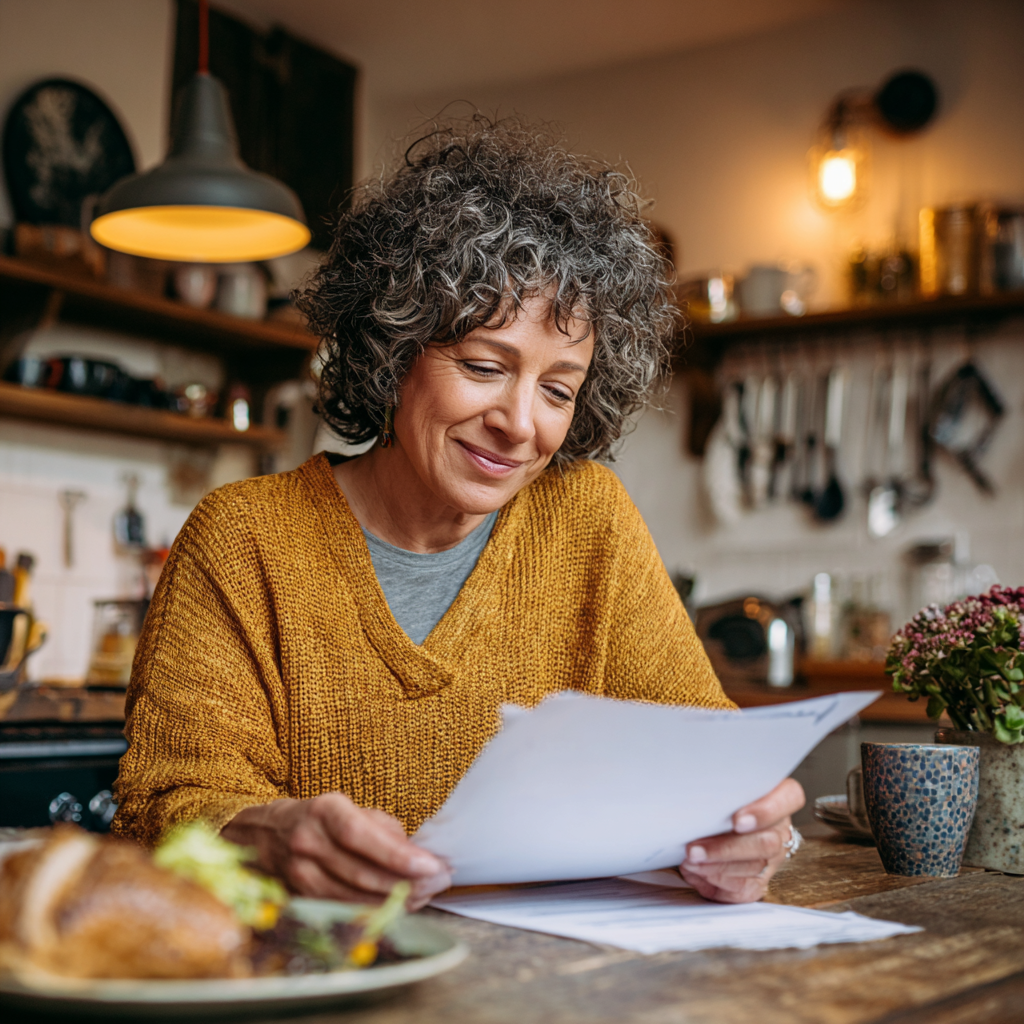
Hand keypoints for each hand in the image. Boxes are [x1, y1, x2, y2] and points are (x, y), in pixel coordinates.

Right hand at [221, 793, 450, 909]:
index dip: (397, 854)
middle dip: (407, 882)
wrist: (265, 834)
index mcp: (324, 811)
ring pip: (355, 898)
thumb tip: (417, 854)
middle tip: (440, 881)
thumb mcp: (350, 808)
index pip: (361, 835)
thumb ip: (383, 828)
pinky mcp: (300, 899)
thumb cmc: (320, 818)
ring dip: (397, 900)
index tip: (430, 865)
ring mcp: (300, 875)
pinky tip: (400, 906)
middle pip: (362, 873)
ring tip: (427, 894)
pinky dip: (375, 911)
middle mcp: (308, 843)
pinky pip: (345, 910)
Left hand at [679, 778, 804, 903]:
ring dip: (716, 867)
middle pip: (767, 843)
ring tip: (690, 861)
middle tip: (694, 849)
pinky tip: (697, 874)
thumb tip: (693, 798)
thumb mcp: (722, 786)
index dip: (766, 811)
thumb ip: (719, 789)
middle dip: (726, 849)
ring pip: (754, 867)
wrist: (716, 820)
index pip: (790, 798)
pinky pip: (745, 889)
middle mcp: (780, 828)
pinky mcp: (759, 880)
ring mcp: (773, 857)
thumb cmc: (719, 798)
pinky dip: (718, 884)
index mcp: (779, 796)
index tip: (737, 820)